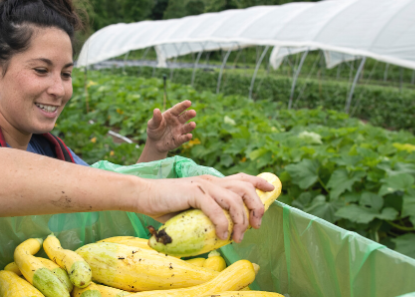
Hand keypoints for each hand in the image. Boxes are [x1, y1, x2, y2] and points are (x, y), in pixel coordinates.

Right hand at [135, 173, 274, 242]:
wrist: (144, 195)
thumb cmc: (165, 204)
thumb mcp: (191, 207)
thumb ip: (206, 213)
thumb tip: (221, 232)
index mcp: (211, 181)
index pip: (241, 177)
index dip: (258, 182)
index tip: (271, 190)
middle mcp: (210, 180)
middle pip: (244, 188)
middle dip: (256, 207)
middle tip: (256, 225)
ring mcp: (202, 185)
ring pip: (234, 199)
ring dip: (241, 221)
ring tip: (238, 237)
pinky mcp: (193, 193)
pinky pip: (215, 209)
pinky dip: (223, 224)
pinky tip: (222, 234)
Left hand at [145, 100, 196, 153]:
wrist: (154, 143)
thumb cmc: (154, 129)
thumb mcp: (152, 124)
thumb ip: (155, 118)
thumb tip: (156, 110)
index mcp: (171, 114)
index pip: (178, 109)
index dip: (183, 105)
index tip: (188, 102)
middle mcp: (177, 121)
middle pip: (185, 117)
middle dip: (189, 114)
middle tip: (193, 112)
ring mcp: (179, 130)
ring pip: (186, 127)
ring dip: (190, 126)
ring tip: (193, 124)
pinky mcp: (179, 140)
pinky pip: (183, 138)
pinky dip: (186, 137)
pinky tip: (189, 136)